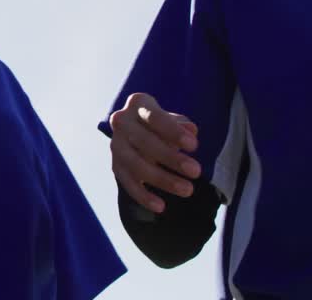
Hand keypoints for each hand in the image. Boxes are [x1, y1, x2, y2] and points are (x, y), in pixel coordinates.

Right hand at [108, 92, 201, 213]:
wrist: (140, 130)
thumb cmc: (164, 124)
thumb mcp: (175, 120)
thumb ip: (182, 126)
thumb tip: (190, 132)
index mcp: (138, 104)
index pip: (154, 118)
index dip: (173, 132)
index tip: (194, 146)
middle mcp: (122, 121)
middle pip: (144, 142)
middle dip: (171, 158)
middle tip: (196, 171)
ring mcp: (116, 144)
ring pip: (135, 164)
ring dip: (162, 179)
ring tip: (188, 190)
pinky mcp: (115, 165)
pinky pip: (127, 183)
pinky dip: (143, 196)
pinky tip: (161, 206)